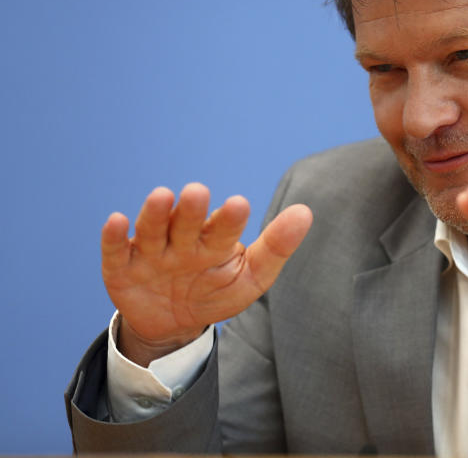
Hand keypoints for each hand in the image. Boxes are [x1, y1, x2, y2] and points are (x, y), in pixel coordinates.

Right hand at [101, 183, 312, 365]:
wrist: (173, 323)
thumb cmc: (216, 292)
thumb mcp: (250, 277)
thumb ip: (276, 247)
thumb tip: (306, 212)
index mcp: (215, 241)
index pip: (224, 228)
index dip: (230, 218)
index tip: (240, 205)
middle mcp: (182, 240)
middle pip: (186, 222)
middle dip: (191, 209)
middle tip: (198, 193)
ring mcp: (150, 253)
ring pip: (152, 230)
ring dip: (155, 214)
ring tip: (163, 196)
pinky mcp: (120, 268)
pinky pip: (115, 251)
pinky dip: (113, 237)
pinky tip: (117, 221)